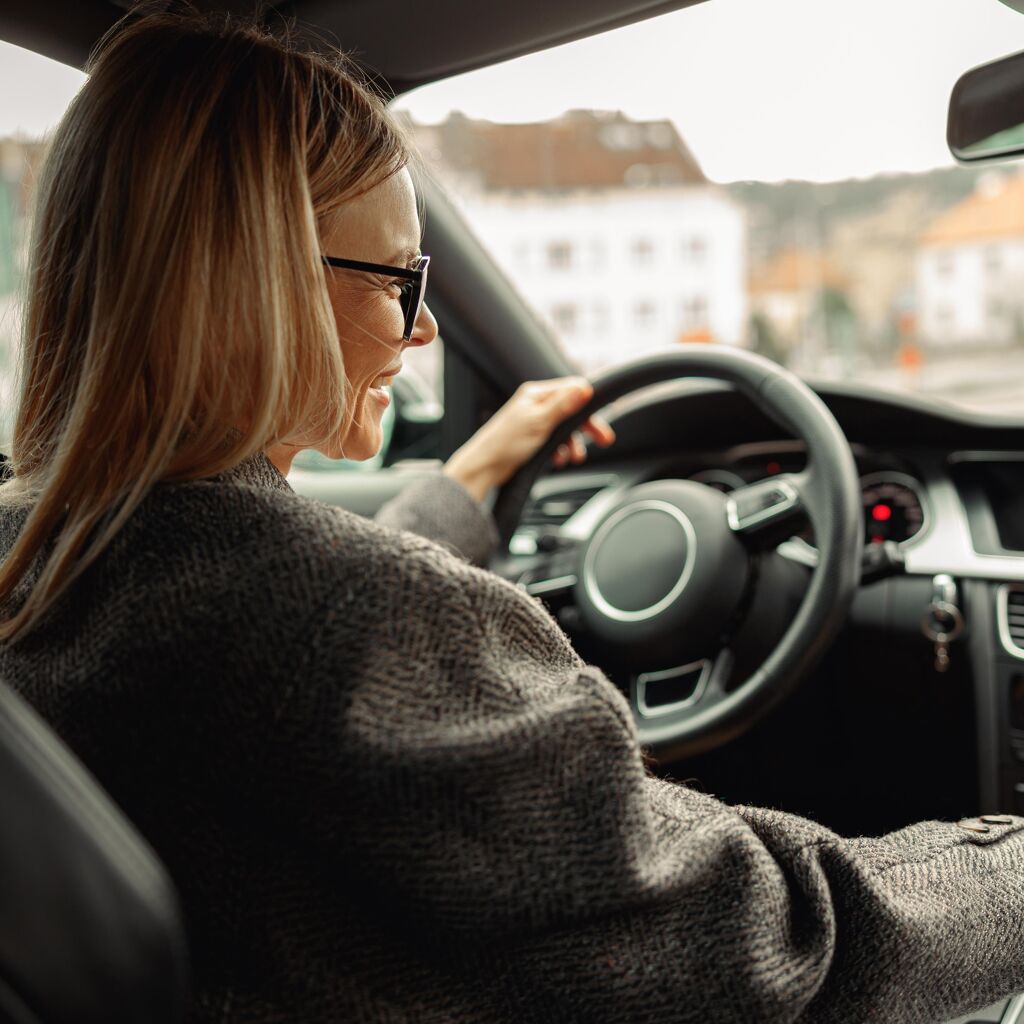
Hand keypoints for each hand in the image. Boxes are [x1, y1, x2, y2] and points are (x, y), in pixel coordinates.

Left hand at [443, 376, 615, 501]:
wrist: (484, 467)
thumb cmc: (505, 443)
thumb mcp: (539, 421)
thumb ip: (563, 405)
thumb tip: (584, 388)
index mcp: (536, 394)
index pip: (572, 390)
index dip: (589, 404)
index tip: (602, 416)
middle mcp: (535, 404)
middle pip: (571, 410)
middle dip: (586, 427)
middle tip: (604, 440)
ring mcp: (533, 421)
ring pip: (564, 428)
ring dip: (572, 443)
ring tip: (575, 458)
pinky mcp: (531, 438)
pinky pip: (554, 440)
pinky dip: (560, 450)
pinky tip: (559, 460)